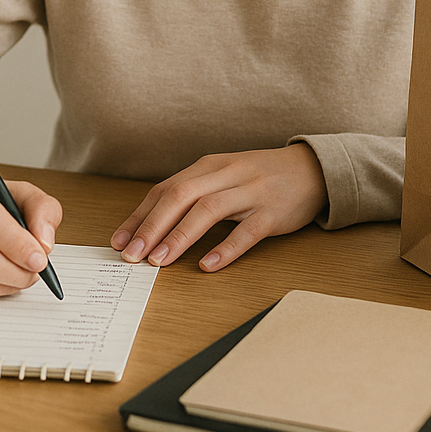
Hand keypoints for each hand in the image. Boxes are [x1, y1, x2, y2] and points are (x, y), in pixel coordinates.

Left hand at [110, 145, 326, 271]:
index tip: (119, 242)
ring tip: (159, 262)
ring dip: (180, 236)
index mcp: (208, 166)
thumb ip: (193, 194)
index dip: (140, 216)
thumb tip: (152, 225)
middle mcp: (226, 174)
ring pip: (208, 210)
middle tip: (132, 256)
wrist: (311, 169)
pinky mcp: (273, 212)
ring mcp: (251, 191)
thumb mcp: (223, 176)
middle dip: (152, 227)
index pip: (165, 190)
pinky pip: (247, 231)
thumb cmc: (258, 177)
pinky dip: (226, 248)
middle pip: (180, 196)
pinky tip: (208, 265)